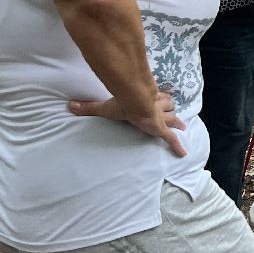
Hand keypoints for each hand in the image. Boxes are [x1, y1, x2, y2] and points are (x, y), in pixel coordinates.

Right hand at [69, 90, 186, 157]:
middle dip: (170, 110)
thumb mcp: (105, 106)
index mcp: (144, 101)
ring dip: (175, 121)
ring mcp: (160, 118)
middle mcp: (155, 107)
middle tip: (176, 115)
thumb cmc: (123, 103)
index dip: (157, 99)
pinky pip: (171, 139)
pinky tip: (183, 154)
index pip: (154, 98)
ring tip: (181, 126)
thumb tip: (70, 105)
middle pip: (167, 106)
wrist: (136, 102)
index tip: (159, 99)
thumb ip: (89, 107)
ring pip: (172, 117)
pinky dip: (177, 146)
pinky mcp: (162, 129)